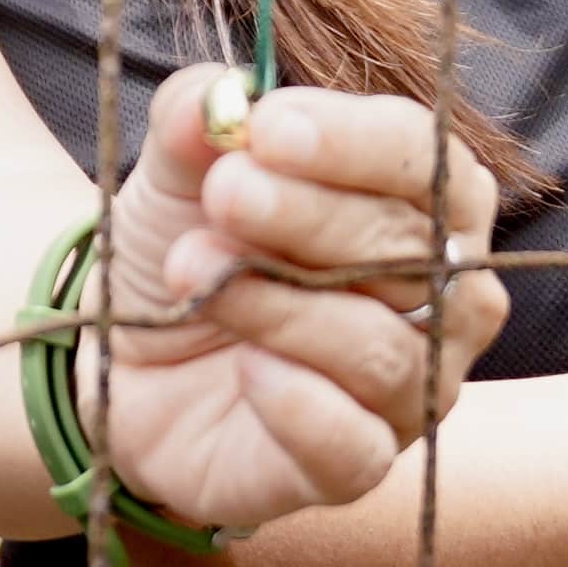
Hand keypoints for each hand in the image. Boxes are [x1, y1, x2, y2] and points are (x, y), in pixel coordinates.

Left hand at [87, 68, 506, 532]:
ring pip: (381, 349)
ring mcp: (407, 390)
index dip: (356, 142)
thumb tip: (215, 102)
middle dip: (310, 215)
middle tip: (224, 192)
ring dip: (281, 302)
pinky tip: (244, 367)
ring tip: (195, 268)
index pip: (429, 163)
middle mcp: (441, 299)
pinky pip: (356, 447)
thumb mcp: (177, 167)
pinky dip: (299, 404)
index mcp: (423, 204)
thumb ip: (197, 120)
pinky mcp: (354, 465)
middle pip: (410, 250)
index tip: (269, 128)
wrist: (126, 351)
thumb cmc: (189, 241)